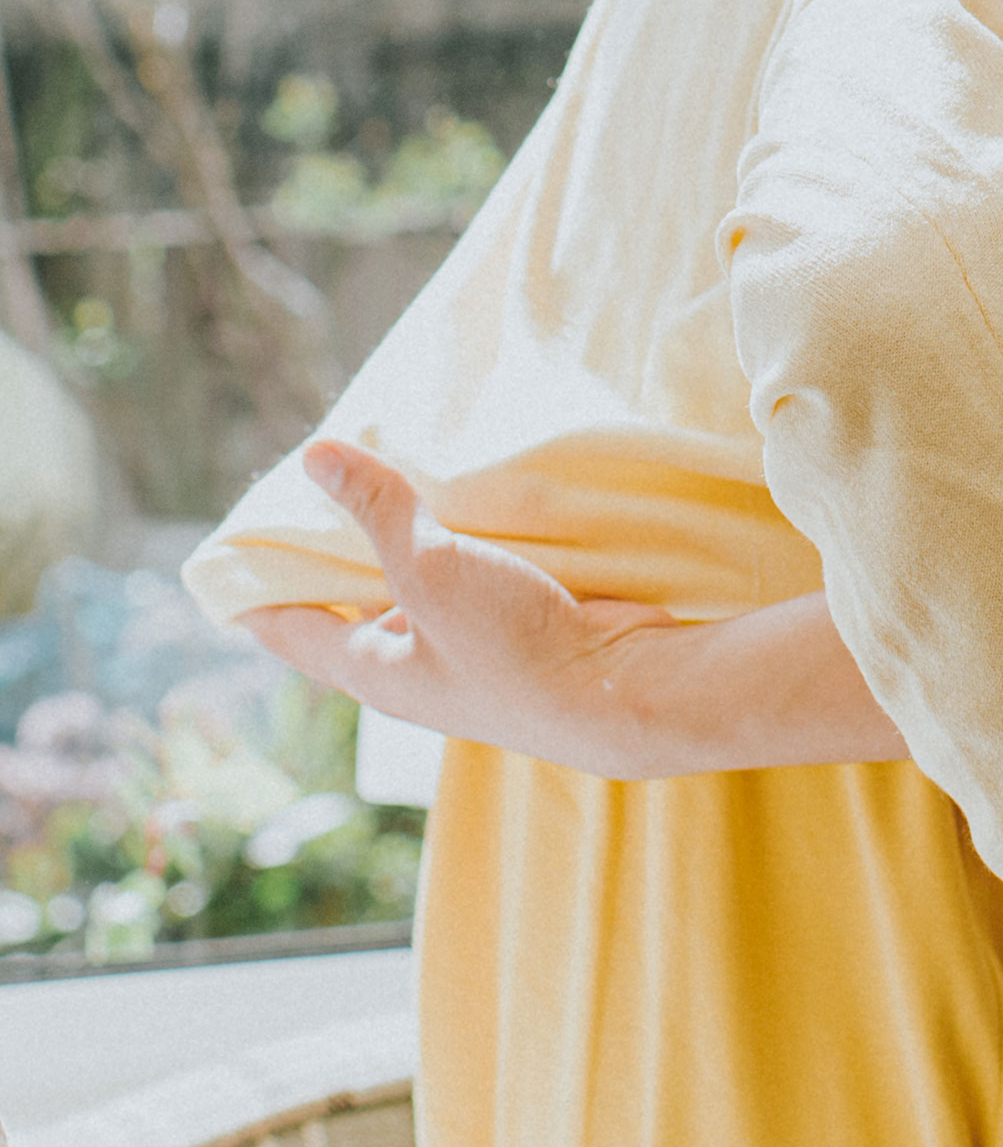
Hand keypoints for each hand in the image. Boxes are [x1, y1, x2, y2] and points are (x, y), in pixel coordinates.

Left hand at [238, 441, 692, 778]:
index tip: (232, 553)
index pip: (289, 630)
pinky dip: (463, 557)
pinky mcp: (524, 642)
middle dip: (338, 560)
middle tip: (324, 494)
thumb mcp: (432, 567)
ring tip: (398, 490)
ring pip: (422, 599)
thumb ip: (379, 510)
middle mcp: (415, 672)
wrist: (625, 692)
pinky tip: (473, 519)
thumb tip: (318, 454)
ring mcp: (473, 660)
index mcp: (373, 670)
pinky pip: (476, 592)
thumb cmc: (514, 646)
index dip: (255, 591)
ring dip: (410, 553)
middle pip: (354, 612)